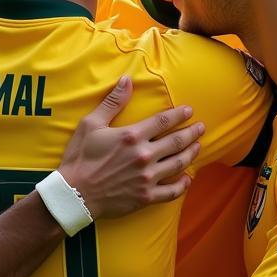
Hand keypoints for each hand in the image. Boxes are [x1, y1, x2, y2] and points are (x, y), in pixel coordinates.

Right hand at [58, 76, 203, 218]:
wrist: (74, 194)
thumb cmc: (80, 158)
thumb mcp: (91, 124)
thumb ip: (112, 102)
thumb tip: (127, 80)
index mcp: (132, 136)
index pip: (164, 121)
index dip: (179, 114)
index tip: (189, 110)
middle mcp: (144, 155)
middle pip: (176, 142)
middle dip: (192, 133)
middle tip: (201, 127)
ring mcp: (147, 177)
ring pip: (178, 164)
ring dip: (191, 154)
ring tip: (198, 147)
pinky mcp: (146, 196)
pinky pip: (171, 191)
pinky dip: (182, 185)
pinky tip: (188, 179)